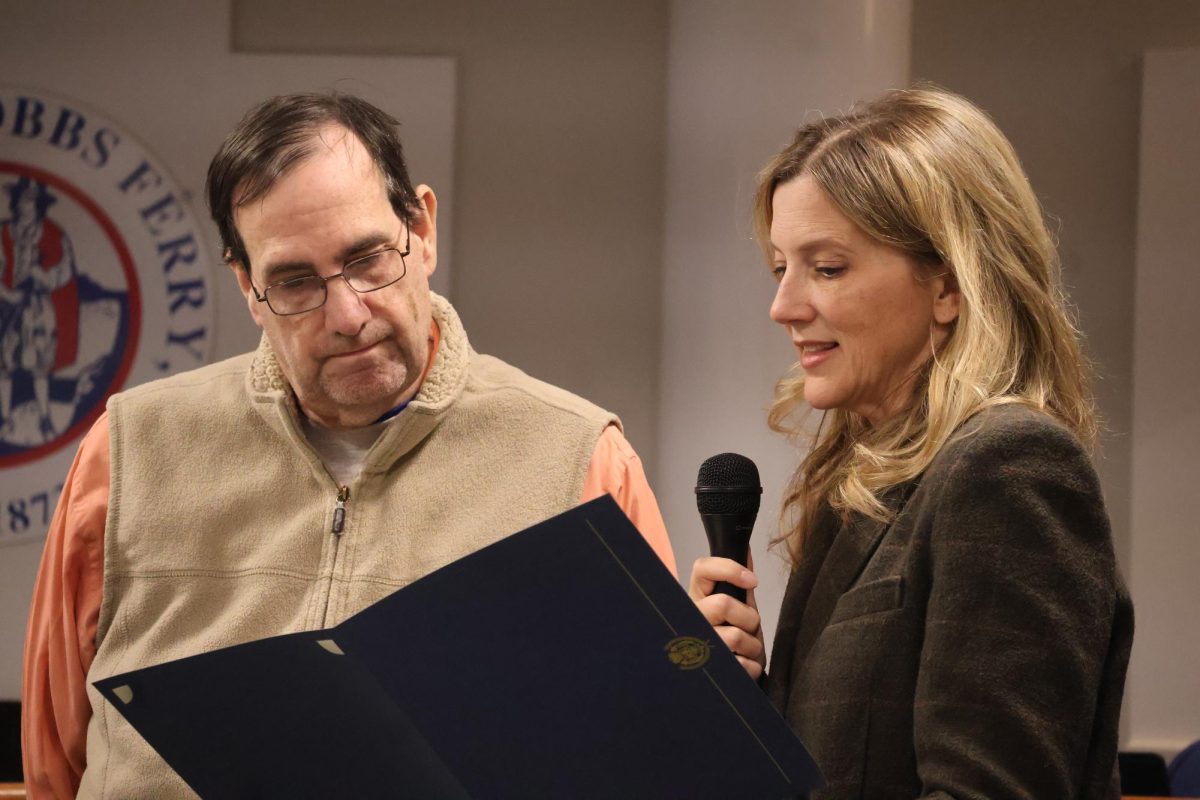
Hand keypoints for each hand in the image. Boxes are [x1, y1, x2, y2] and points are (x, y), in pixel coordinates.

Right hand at [688, 556, 765, 679]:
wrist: (724, 673)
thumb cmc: (728, 633)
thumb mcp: (736, 604)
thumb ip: (738, 580)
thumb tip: (745, 547)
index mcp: (697, 597)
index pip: (702, 568)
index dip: (729, 569)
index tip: (752, 580)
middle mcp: (692, 618)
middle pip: (723, 604)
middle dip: (749, 617)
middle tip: (749, 626)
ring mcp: (697, 644)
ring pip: (735, 636)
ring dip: (753, 645)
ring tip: (747, 648)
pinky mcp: (709, 669)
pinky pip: (741, 664)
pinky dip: (751, 666)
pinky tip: (744, 664)